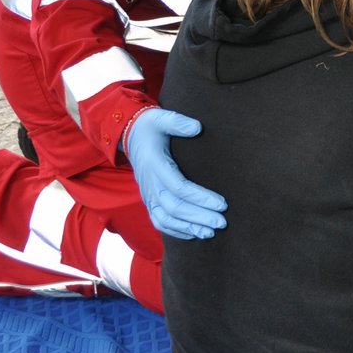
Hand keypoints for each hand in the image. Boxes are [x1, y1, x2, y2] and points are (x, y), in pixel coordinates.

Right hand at [124, 107, 226, 239]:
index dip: (201, 198)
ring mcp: (148, 194)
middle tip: (223, 222)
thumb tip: (198, 128)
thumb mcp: (161, 118)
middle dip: (199, 217)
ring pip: (166, 219)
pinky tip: (194, 235)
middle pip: (175, 208)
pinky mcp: (149, 200)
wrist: (129, 135)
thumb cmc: (150, 126)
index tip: (223, 204)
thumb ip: (178, 122)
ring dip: (189, 228)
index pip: (179, 187)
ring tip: (211, 233)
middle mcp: (150, 184)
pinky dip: (175, 231)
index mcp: (156, 166)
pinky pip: (159, 221)